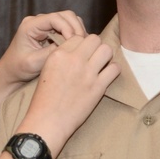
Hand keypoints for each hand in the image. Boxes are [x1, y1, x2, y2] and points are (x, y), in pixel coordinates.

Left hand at [0, 11, 88, 85]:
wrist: (11, 72)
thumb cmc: (18, 68)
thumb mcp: (33, 63)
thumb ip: (50, 53)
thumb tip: (69, 45)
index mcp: (30, 25)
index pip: (55, 18)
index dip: (68, 28)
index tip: (74, 43)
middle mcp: (38, 21)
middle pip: (66, 16)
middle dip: (76, 29)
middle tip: (81, 46)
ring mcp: (45, 25)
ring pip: (70, 20)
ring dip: (77, 32)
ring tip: (81, 47)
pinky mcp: (51, 31)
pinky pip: (68, 28)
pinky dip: (75, 36)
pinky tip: (77, 48)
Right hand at [18, 34, 118, 149]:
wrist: (48, 121)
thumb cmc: (44, 99)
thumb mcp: (47, 71)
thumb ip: (61, 58)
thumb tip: (78, 52)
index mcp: (58, 54)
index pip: (77, 37)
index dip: (81, 45)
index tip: (82, 54)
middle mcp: (73, 60)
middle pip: (94, 39)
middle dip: (95, 47)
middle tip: (93, 58)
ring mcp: (87, 73)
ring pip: (106, 49)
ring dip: (106, 56)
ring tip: (101, 65)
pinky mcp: (98, 87)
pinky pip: (114, 69)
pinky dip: (113, 70)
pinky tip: (107, 76)